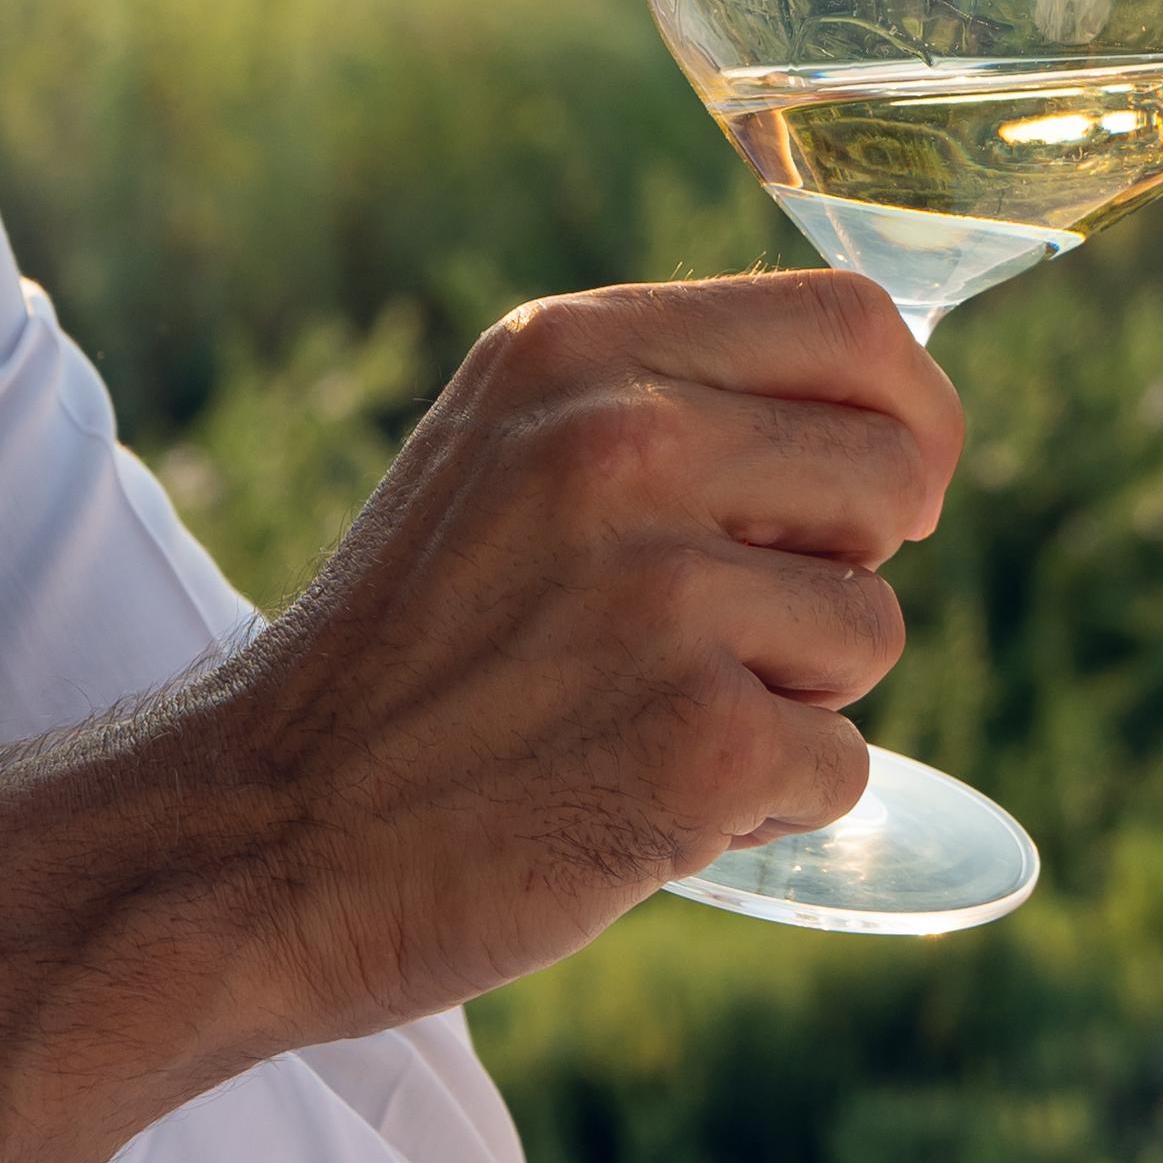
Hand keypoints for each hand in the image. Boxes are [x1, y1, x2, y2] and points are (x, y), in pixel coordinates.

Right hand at [194, 271, 960, 1029]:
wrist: (253, 839)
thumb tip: (894, 429)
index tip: (886, 494)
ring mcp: (663, 595)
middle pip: (895, 476)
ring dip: (791, 701)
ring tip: (637, 721)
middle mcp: (623, 444)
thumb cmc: (405, 662)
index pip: (856, 324)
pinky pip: (839, 769)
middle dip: (841, 572)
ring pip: (873, 632)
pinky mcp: (697, 742)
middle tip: (715, 640)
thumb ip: (664, 408)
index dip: (909, 415)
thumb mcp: (503, 455)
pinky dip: (760, 811)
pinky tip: (635, 805)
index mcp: (577, 350)